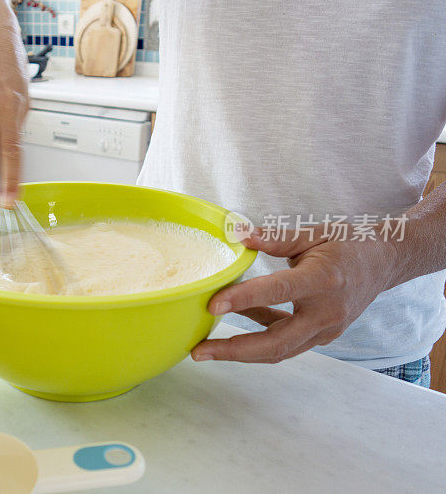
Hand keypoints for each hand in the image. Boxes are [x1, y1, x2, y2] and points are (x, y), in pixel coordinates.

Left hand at [191, 224, 396, 362]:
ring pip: (279, 350)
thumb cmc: (348, 244)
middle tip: (198, 351)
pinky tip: (238, 323)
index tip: (213, 305)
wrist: (385, 262)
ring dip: (241, 351)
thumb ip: (275, 238)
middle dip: (233, 350)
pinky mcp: (322, 336)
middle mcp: (326, 312)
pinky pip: (285, 342)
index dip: (244, 300)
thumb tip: (237, 233)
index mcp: (323, 279)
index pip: (277, 291)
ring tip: (206, 349)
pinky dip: (260, 336)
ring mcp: (326, 330)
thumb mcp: (313, 234)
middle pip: (276, 343)